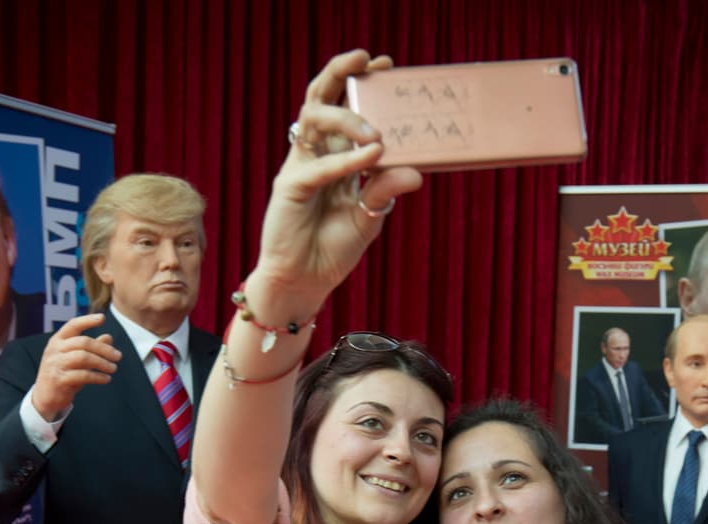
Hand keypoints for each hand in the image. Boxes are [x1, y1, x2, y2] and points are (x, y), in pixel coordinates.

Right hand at [31, 313, 120, 420]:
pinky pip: (83, 375)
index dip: (87, 320)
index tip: (102, 318)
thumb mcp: (77, 359)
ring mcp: (55, 364)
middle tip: (118, 356)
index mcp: (57, 341)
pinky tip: (106, 379)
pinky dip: (97, 377)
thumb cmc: (63, 374)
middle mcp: (54, 350)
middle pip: (83, 342)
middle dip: (104, 349)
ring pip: (84, 357)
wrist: (45, 397)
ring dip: (102, 363)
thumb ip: (91, 348)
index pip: (73, 325)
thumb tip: (109, 337)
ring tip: (113, 368)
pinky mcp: (59, 379)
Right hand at [246, 49, 423, 311]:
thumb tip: (416, 171)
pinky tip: (371, 156)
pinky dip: (345, 161)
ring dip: (346, 117)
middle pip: (320, 99)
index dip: (361, 83)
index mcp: (334, 155)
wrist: (304, 281)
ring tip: (377, 133)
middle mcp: (315, 154)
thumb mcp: (370, 218)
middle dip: (340, 73)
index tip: (387, 65)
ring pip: (313, 121)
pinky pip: (318, 168)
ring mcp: (300, 167)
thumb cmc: (333, 249)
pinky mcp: (290, 188)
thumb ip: (386, 192)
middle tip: (366, 59)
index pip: (345, 107)